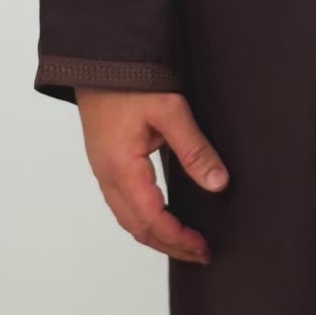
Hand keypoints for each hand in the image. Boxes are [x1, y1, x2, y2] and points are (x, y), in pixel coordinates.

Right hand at [74, 89, 228, 265]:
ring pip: (128, 219)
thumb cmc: (129, 81)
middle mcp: (108, 176)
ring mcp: (104, 171)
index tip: (202, 247)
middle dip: (170, 245)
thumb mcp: (169, 110)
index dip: (178, 238)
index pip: (152, 219)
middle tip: (200, 253)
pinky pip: (123, 205)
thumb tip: (218, 183)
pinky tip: (162, 219)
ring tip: (185, 244)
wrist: (97, 61)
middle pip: (138, 228)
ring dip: (157, 236)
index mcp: (122, 168)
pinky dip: (144, 221)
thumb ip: (194, 149)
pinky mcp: (106, 164)